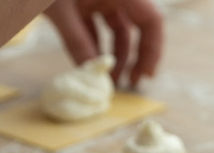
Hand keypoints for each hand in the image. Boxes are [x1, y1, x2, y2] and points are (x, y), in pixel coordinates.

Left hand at [44, 0, 163, 87]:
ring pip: (117, 30)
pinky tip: (88, 63)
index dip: (154, 50)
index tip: (146, 75)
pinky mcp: (84, 1)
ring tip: (107, 78)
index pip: (152, 21)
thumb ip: (78, 41)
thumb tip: (92, 74)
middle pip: (138, 28)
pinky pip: (97, 26)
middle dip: (136, 56)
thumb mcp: (59, 10)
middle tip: (130, 84)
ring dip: (114, 54)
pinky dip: (95, 44)